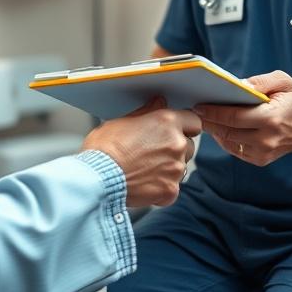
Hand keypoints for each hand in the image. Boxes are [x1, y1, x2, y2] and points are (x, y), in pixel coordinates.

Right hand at [81, 97, 202, 206]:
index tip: (176, 130)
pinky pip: (172, 187)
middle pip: (189, 145)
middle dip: (176, 147)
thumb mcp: (121, 121)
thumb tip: (158, 102)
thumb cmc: (104, 148)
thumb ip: (146, 112)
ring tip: (145, 168)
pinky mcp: (171, 190)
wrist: (97, 178)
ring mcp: (176, 168)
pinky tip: (143, 182)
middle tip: (154, 151)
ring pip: (181, 166)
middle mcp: (176, 144)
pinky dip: (161, 187)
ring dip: (169, 167)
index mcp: (167, 122)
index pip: (193, 121)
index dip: (185, 126)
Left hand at [194, 70, 291, 166]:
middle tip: (195, 110)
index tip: (198, 105)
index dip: (213, 111)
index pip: (233, 116)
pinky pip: (236, 150)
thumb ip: (259, 81)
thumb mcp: (283, 81)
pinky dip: (225, 140)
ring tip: (205, 118)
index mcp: (271, 118)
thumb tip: (237, 84)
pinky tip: (220, 128)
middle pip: (227, 131)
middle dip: (209, 121)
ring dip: (215, 131)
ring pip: (229, 143)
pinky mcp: (262, 159)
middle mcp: (266, 139)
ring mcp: (264, 152)